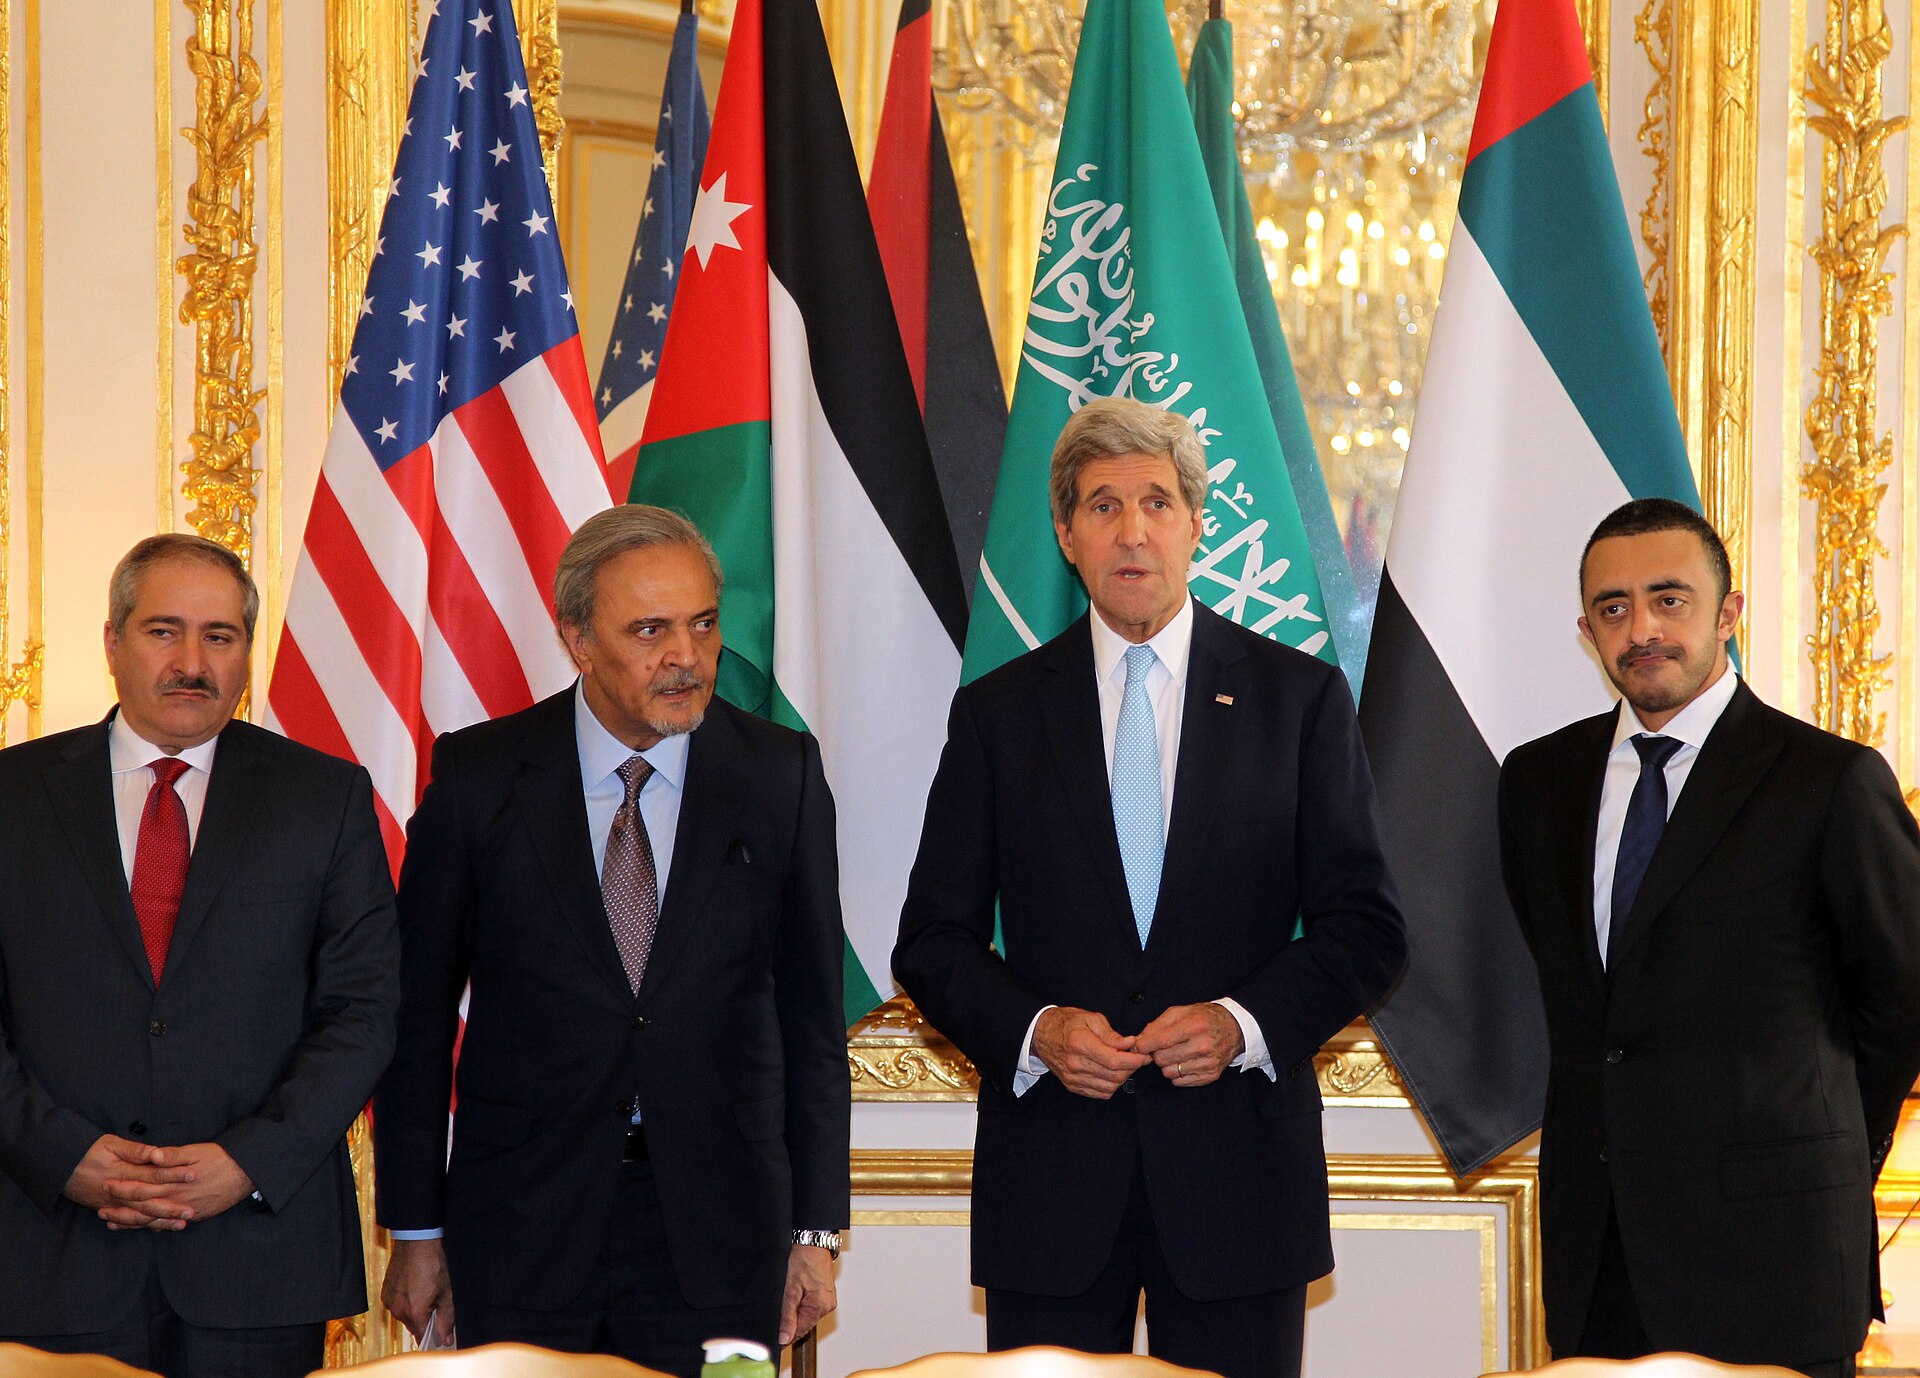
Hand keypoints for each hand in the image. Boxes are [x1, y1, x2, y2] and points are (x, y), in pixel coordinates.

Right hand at [64, 1135, 194, 1228]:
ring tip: (181, 1224)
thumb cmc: (87, 1151)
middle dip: (171, 1207)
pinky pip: (127, 1221)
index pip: (152, 1175)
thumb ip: (134, 1150)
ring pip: (139, 1216)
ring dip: (160, 1221)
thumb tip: (156, 1152)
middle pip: (148, 1202)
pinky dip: (143, 1226)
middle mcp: (117, 1192)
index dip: (173, 1175)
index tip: (193, 1175)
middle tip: (192, 1211)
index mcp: (122, 1173)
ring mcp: (112, 1204)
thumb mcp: (110, 1144)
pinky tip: (159, 1228)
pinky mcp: (107, 1209)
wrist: (59, 1167)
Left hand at [99, 1142, 254, 1229]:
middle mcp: (177, 1199)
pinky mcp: (194, 1215)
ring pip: (152, 1220)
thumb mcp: (197, 1151)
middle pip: (142, 1207)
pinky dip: (152, 1226)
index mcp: (174, 1182)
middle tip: (100, 1209)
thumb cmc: (222, 1158)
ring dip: (131, 1222)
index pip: (142, 1187)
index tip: (107, 1185)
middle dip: (120, 1208)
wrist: (247, 1173)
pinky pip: (168, 1224)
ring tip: (112, 1222)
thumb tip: (151, 1155)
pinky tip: (142, 1226)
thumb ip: (172, 1155)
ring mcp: (186, 1210)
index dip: (123, 1187)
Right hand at [383, 1238, 455, 1342]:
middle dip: (424, 1320)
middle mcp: (398, 1310)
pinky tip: (413, 1289)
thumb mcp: (446, 1293)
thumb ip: (446, 1319)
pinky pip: (395, 1306)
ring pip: (403, 1316)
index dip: (432, 1337)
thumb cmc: (432, 1264)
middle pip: (413, 1327)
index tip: (439, 1335)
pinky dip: (404, 1302)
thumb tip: (446, 1339)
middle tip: (435, 1303)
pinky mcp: (384, 1293)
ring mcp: (389, 1302)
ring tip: (423, 1292)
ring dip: (413, 1311)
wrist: (416, 1243)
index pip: (422, 1337)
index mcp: (414, 1312)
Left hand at [780, 1242, 835, 1344]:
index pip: (800, 1331)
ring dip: (793, 1310)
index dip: (785, 1335)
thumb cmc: (805, 1257)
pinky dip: (799, 1302)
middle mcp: (827, 1304)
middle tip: (778, 1305)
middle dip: (788, 1320)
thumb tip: (785, 1337)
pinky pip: (809, 1305)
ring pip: (805, 1314)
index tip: (773, 1335)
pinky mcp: (823, 1292)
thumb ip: (787, 1314)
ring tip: (787, 1293)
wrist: (812, 1239)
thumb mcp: (791, 1287)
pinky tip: (793, 1291)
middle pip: (803, 1324)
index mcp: (821, 1306)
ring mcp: (826, 1298)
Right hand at [1032, 1007, 1149, 1098]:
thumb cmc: (1066, 1023)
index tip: (1144, 1056)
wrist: (1041, 1033)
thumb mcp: (1090, 1019)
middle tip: (1137, 1058)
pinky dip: (1111, 1086)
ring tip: (1124, 1065)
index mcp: (1080, 1044)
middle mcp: (1075, 1064)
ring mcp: (1072, 1077)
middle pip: (1114, 1076)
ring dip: (1123, 1078)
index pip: (1114, 1060)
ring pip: (1109, 1087)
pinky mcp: (1072, 1085)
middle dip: (1131, 1068)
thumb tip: (1130, 1044)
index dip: (1134, 1061)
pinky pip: (1099, 1093)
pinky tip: (1112, 1073)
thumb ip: (1111, 1034)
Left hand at [1135, 1002, 1244, 1086]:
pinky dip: (1177, 1073)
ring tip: (1175, 1054)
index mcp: (1194, 1026)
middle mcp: (1203, 1046)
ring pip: (1169, 1072)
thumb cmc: (1204, 1018)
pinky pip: (1180, 1082)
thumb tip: (1140, 1040)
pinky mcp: (1210, 1076)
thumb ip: (1158, 1024)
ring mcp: (1208, 1063)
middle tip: (1163, 1047)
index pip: (1161, 1041)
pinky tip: (1184, 1062)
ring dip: (1167, 1064)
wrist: (1233, 1029)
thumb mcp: (1181, 1012)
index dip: (1144, 1045)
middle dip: (1157, 1053)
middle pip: (1162, 1059)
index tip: (1139, 1045)